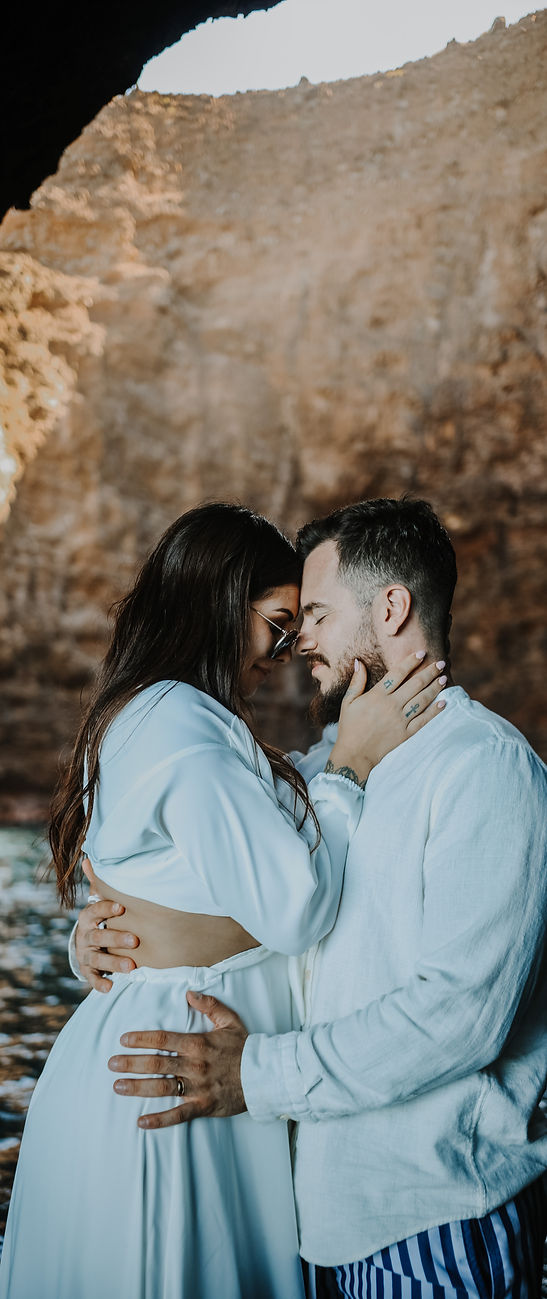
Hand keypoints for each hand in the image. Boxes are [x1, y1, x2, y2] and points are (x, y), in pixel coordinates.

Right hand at [74, 857, 138, 991]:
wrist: (88, 942)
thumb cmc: (102, 917)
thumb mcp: (100, 900)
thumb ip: (98, 882)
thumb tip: (88, 857)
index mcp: (88, 917)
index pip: (94, 910)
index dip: (106, 908)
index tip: (121, 907)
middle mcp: (84, 936)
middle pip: (98, 937)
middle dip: (115, 938)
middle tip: (134, 940)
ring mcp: (86, 954)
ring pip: (97, 960)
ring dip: (113, 963)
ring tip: (131, 967)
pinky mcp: (88, 971)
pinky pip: (92, 979)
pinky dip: (99, 984)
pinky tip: (110, 987)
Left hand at [108, 991, 247, 1128]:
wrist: (265, 1074)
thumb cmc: (245, 1047)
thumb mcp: (230, 1020)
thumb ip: (209, 1005)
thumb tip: (189, 993)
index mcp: (198, 1043)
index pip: (163, 1039)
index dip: (141, 1039)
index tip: (124, 1040)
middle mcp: (195, 1064)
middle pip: (156, 1063)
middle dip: (131, 1063)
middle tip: (111, 1063)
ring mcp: (198, 1086)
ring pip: (162, 1087)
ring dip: (137, 1087)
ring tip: (117, 1086)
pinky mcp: (204, 1105)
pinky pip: (179, 1114)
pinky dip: (159, 1120)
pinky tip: (141, 1122)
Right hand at [330, 650, 446, 784]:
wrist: (355, 754)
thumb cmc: (349, 727)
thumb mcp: (348, 702)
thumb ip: (356, 681)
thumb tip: (358, 662)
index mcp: (377, 695)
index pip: (398, 673)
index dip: (411, 662)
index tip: (422, 653)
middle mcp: (391, 705)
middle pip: (415, 684)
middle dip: (429, 672)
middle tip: (440, 663)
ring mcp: (400, 720)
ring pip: (422, 700)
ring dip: (434, 688)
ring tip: (444, 679)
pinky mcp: (406, 733)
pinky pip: (423, 720)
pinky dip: (434, 711)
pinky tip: (443, 702)